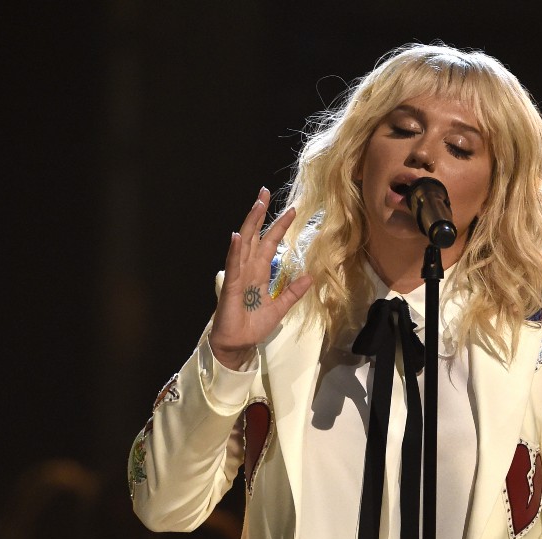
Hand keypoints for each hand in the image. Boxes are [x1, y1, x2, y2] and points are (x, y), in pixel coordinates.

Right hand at [209, 187, 312, 368]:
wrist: (238, 343)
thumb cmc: (253, 325)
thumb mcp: (280, 307)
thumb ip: (293, 292)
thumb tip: (310, 276)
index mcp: (259, 272)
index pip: (270, 243)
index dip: (280, 226)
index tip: (292, 210)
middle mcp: (247, 268)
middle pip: (255, 235)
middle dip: (260, 213)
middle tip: (265, 192)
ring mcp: (238, 275)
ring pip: (243, 244)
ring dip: (249, 223)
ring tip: (256, 204)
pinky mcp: (231, 286)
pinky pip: (233, 266)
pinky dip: (235, 251)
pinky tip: (237, 236)